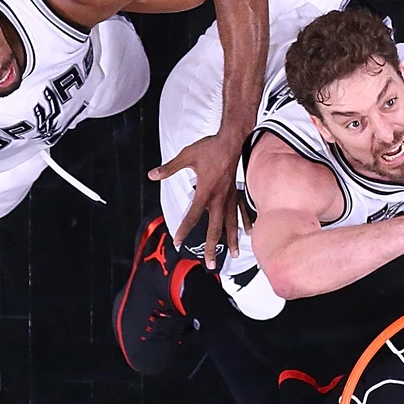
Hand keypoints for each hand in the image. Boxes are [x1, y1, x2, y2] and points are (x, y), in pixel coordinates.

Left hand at [148, 131, 244, 268]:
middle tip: (210, 264)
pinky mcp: (238, 192)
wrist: (233, 139)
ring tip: (233, 255)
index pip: (192, 216)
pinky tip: (249, 232)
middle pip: (215, 229)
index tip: (178, 242)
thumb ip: (170, 168)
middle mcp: (219, 198)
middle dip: (212, 248)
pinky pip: (243, 210)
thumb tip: (153, 175)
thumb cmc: (210, 147)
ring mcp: (231, 196)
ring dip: (232, 240)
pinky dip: (246, 221)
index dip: (184, 230)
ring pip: (231, 224)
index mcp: (205, 192)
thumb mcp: (187, 156)